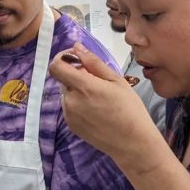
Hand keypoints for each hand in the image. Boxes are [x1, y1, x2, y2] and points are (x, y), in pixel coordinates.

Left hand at [48, 43, 159, 163]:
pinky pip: (69, 107)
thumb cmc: (129, 109)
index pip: (56, 66)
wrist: (132, 143)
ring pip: (67, 93)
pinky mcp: (71, 125)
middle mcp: (71, 101)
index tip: (76, 58)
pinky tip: (96, 110)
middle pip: (64, 79)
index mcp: (83, 87)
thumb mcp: (116, 80)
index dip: (63, 58)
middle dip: (77, 75)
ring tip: (100, 99)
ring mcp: (69, 115)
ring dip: (78, 90)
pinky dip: (78, 103)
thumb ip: (94, 63)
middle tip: (98, 81)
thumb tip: (77, 47)